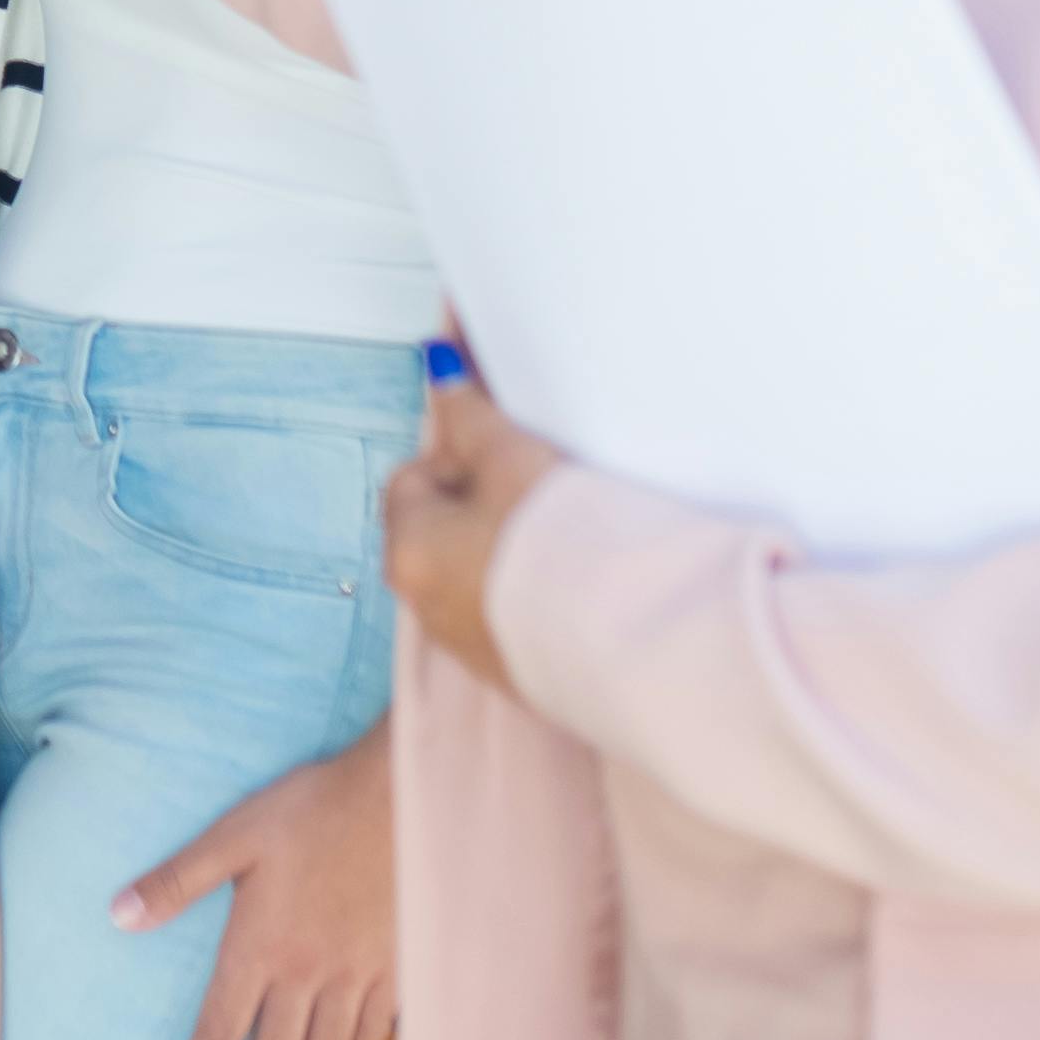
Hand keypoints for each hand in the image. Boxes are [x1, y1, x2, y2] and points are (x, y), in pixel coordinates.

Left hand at [112, 724, 395, 1039]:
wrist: (401, 798)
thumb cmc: (310, 810)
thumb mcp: (233, 834)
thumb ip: (177, 880)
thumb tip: (118, 915)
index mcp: (261, 948)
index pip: (220, 1032)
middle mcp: (308, 976)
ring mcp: (357, 976)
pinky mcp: (394, 968)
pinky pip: (374, 1029)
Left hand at [381, 359, 567, 699]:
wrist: (631, 636)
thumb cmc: (560, 541)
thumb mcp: (510, 457)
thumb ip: (469, 412)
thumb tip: (439, 367)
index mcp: (408, 552)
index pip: (412, 480)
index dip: (458, 457)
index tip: (504, 454)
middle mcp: (425, 608)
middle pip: (441, 531)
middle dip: (482, 505)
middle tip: (536, 490)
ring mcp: (470, 646)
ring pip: (476, 576)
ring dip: (508, 553)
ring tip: (564, 536)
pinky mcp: (516, 672)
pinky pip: (513, 617)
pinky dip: (534, 595)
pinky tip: (576, 582)